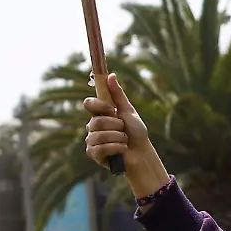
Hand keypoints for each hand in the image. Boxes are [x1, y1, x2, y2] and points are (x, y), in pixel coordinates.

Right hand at [84, 73, 171, 198]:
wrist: (142, 152)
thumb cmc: (136, 132)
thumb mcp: (129, 111)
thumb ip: (118, 95)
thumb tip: (111, 75)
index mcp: (100, 114)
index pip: (89, 104)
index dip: (100, 106)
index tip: (113, 110)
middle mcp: (92, 126)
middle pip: (96, 121)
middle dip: (116, 126)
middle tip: (123, 130)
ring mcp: (92, 141)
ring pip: (99, 136)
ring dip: (118, 138)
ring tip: (124, 140)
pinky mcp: (94, 154)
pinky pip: (100, 149)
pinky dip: (116, 148)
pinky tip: (122, 149)